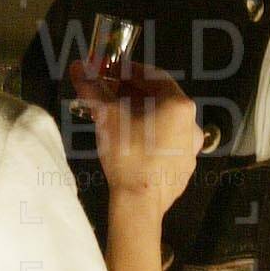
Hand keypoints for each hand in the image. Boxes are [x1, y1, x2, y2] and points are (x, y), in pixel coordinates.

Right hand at [69, 56, 202, 211]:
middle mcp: (191, 124)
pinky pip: (166, 144)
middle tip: (111, 95)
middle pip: (161, 100)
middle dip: (134, 94)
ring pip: (164, 123)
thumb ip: (93, 89)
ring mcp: (190, 149)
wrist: (139, 203)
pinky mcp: (183, 169)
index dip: (130, 71)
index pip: (155, 76)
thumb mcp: (107, 117)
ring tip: (117, 119)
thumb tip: (78, 67)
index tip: (112, 71)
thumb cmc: (127, 153)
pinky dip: (150, 137)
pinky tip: (131, 143)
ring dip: (142, 116)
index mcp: (179, 106)